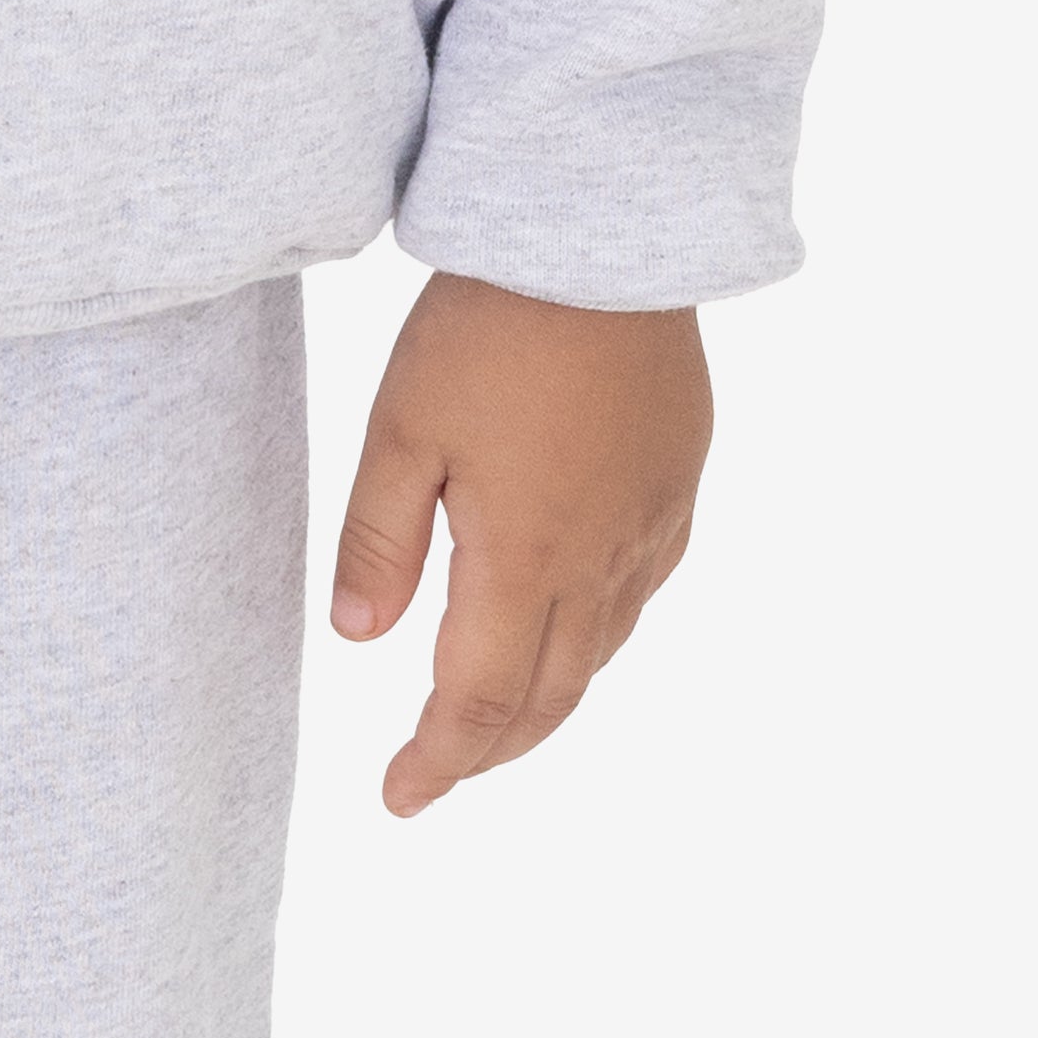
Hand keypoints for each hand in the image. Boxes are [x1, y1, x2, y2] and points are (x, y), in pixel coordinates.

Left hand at [330, 270, 710, 814]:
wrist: (603, 239)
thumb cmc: (490, 326)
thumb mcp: (402, 427)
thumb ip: (381, 540)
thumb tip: (359, 639)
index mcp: (526, 559)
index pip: (479, 701)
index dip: (437, 760)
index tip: (397, 798)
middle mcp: (601, 560)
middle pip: (549, 697)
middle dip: (489, 749)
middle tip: (437, 771)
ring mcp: (651, 523)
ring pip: (602, 651)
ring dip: (546, 698)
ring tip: (496, 715)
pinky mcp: (678, 483)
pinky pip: (642, 590)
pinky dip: (598, 634)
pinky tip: (574, 621)